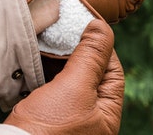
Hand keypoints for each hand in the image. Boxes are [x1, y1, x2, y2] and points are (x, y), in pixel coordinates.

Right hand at [4, 20, 123, 133]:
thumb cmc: (48, 128)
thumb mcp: (75, 87)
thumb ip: (91, 56)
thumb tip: (101, 26)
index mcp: (106, 115)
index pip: (113, 72)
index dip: (102, 47)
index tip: (88, 28)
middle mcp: (90, 116)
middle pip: (91, 73)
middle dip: (79, 51)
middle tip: (67, 32)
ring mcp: (68, 115)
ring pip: (69, 77)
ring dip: (61, 59)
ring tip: (52, 41)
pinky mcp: (47, 113)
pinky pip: (52, 84)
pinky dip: (47, 69)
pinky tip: (39, 57)